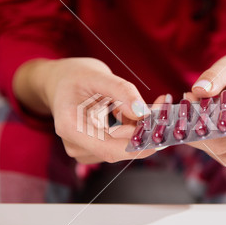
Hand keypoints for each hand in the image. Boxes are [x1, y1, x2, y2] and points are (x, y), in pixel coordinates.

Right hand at [13, 57, 155, 163]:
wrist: (61, 82)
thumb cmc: (75, 76)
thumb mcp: (98, 75)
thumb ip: (121, 91)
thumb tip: (142, 112)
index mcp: (71, 127)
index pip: (109, 149)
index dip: (137, 147)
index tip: (160, 137)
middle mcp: (76, 144)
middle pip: (119, 148)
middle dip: (145, 132)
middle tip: (164, 110)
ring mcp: (85, 149)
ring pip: (123, 146)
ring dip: (142, 129)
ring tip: (155, 106)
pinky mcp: (96, 147)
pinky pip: (121, 142)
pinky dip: (135, 128)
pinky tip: (139, 112)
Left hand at [188, 51, 225, 166]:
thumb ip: (213, 76)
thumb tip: (197, 91)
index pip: (224, 117)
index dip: (201, 120)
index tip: (186, 115)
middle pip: (224, 141)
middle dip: (199, 136)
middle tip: (185, 125)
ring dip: (206, 146)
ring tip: (198, 129)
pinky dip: (217, 151)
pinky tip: (212, 136)